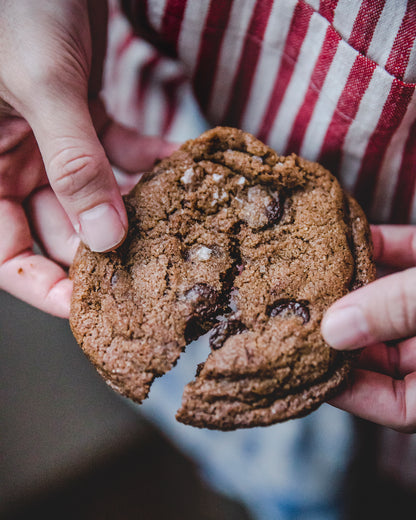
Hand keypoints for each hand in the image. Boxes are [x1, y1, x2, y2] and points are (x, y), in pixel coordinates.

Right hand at [0, 0, 174, 317]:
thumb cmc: (20, 3)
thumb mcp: (43, 85)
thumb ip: (74, 164)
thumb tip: (105, 237)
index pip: (5, 251)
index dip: (44, 285)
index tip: (91, 308)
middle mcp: (11, 160)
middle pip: (56, 229)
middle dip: (102, 248)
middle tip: (150, 267)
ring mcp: (49, 142)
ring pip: (92, 196)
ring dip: (130, 206)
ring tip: (170, 220)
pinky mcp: (83, 119)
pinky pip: (115, 153)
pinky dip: (143, 160)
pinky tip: (173, 164)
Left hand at [322, 225, 415, 431]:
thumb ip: (398, 309)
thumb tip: (334, 328)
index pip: (399, 406)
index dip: (351, 392)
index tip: (306, 367)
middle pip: (387, 351)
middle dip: (343, 329)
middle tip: (298, 314)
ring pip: (394, 305)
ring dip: (356, 286)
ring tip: (310, 272)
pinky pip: (410, 260)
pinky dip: (383, 249)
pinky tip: (350, 234)